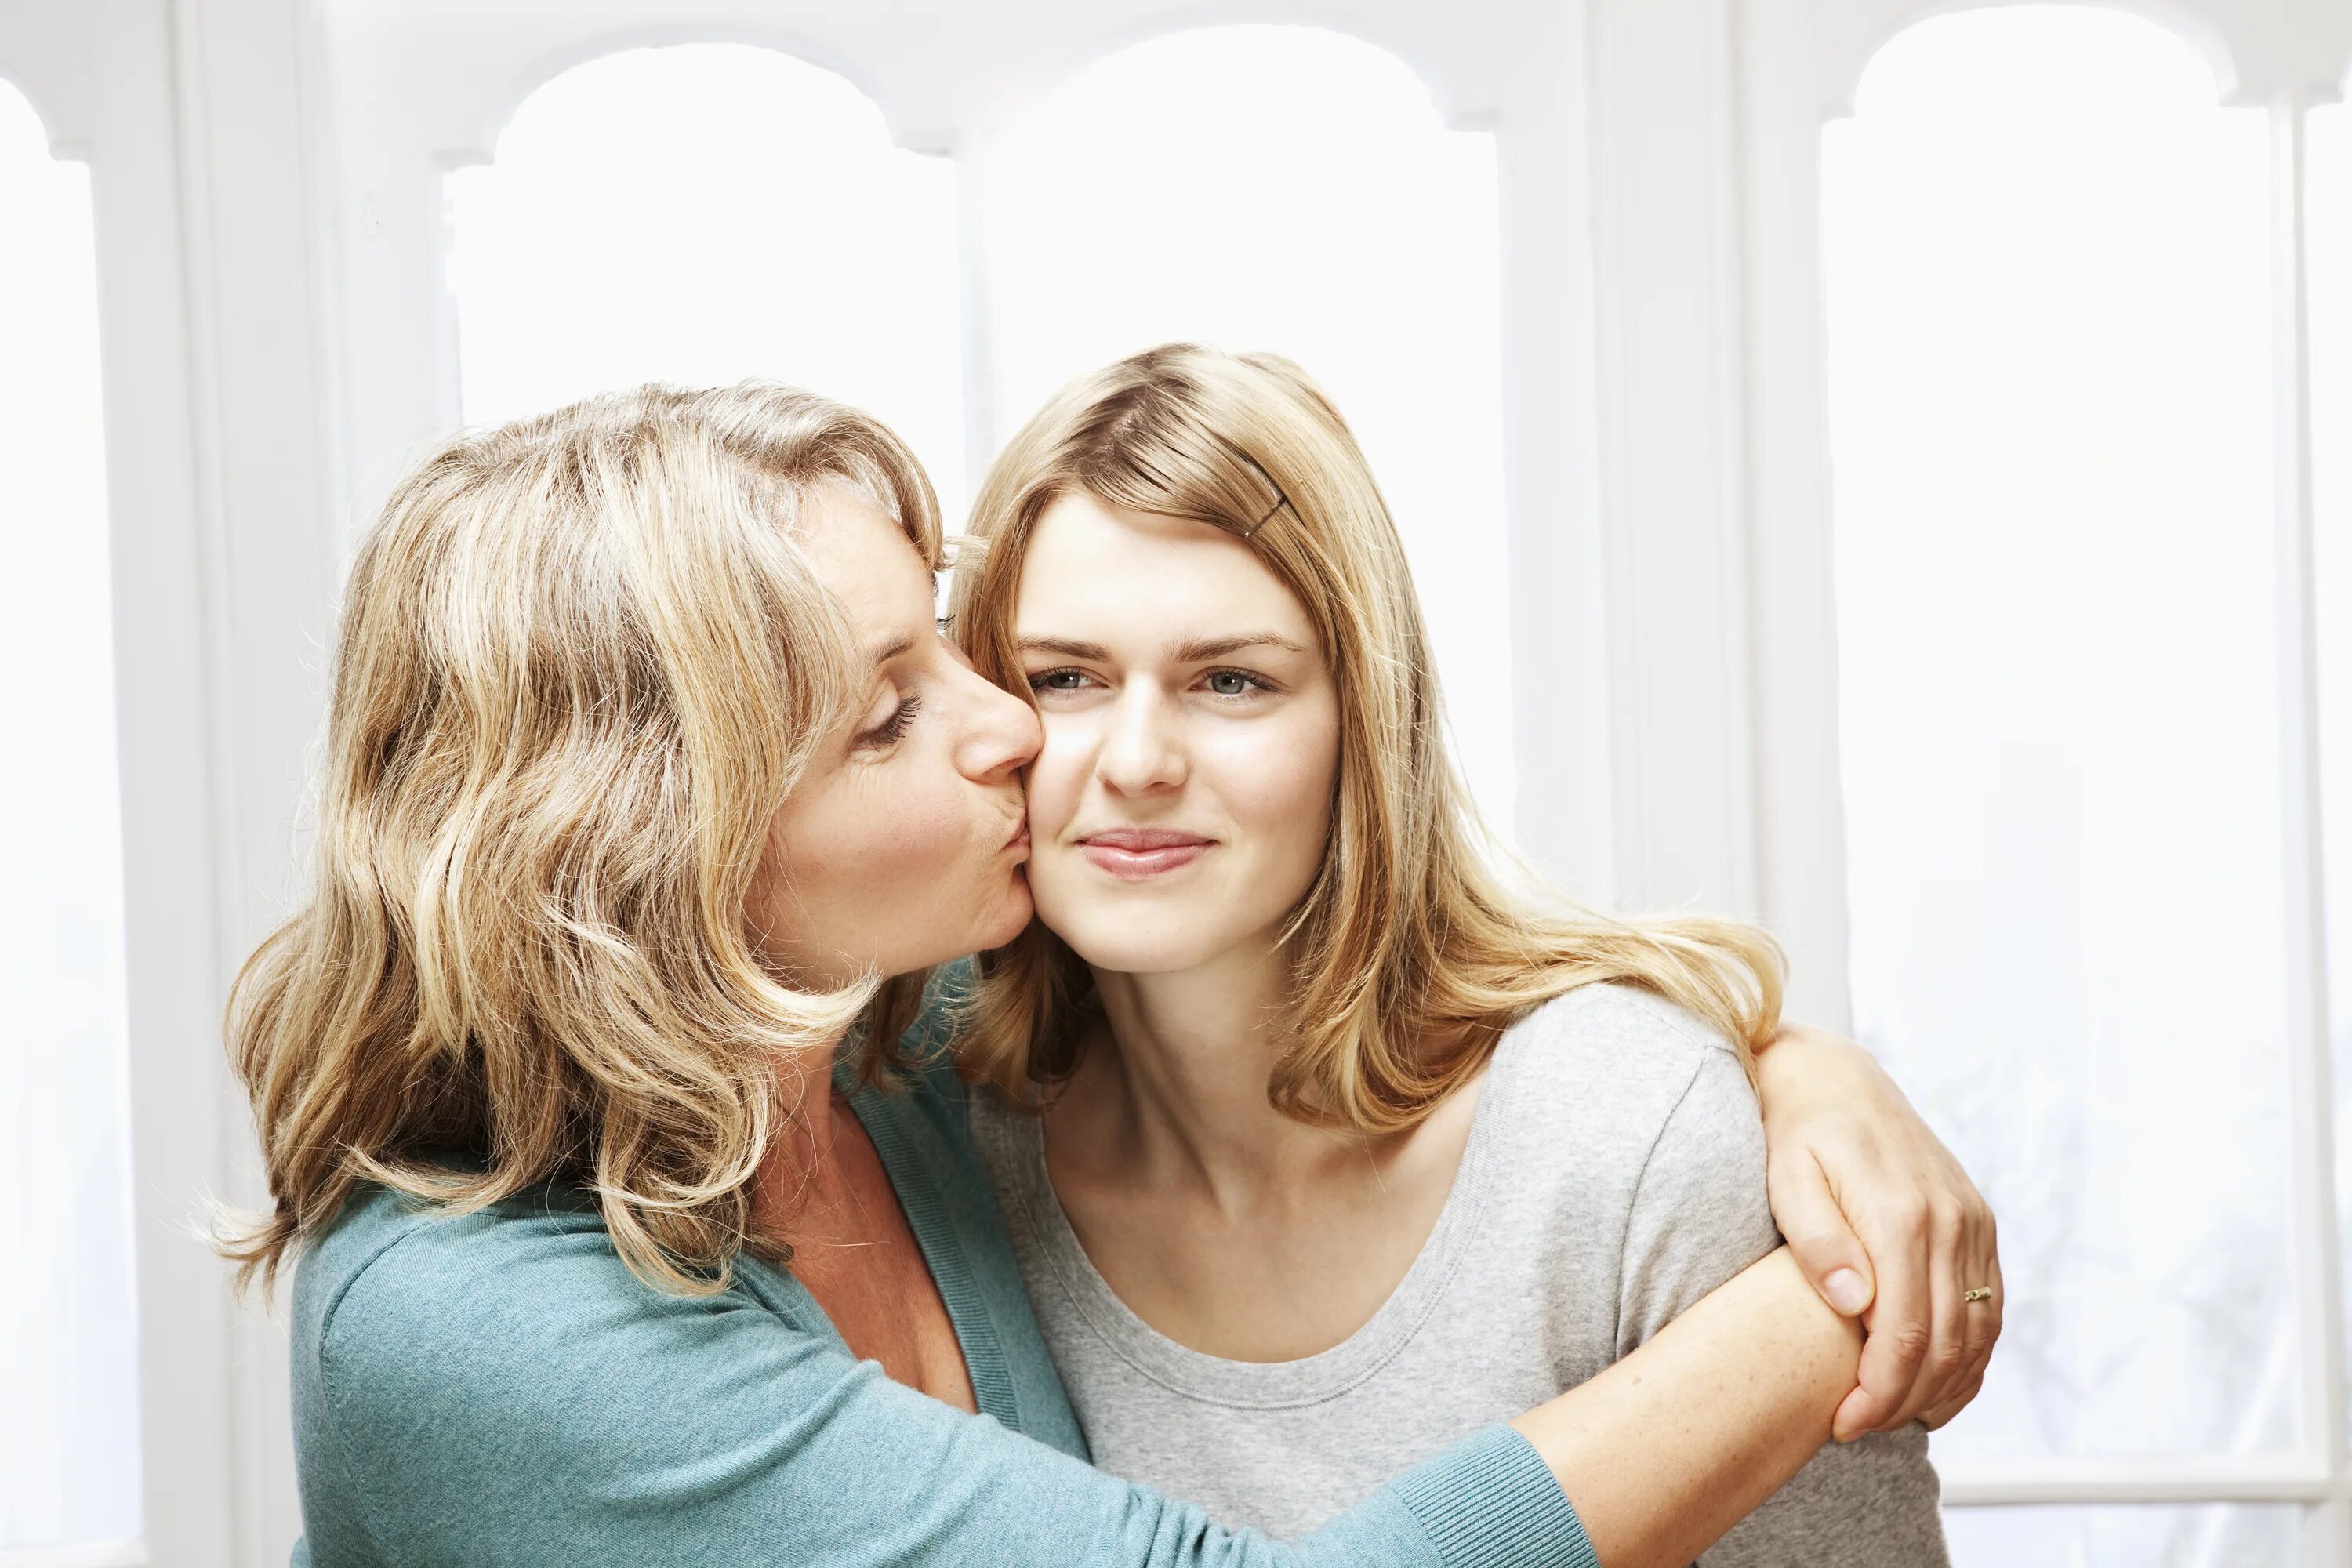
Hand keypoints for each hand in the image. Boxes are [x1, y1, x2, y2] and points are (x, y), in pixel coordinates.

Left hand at [1752, 1022, 2000, 1439]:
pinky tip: (1937, 1387)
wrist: (1833, 1079)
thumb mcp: (1786, 1178)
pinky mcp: (1978, 1225)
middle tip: (1857, 1427)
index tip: (1842, 1422)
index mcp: (1901, 1215)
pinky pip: (1989, 1308)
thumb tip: (1853, 1304)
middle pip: (1944, 1344)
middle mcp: (1950, 1221)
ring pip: (1976, 1333)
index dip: (1877, 1391)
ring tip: (1892, 1416)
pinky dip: (1971, 1358)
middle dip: (1903, 1400)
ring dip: (1942, 1387)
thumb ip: (1817, 1240)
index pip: (1903, 1334)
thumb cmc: (1796, 1132)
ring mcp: (1972, 1223)